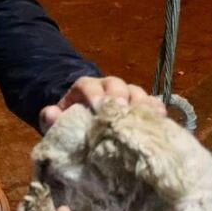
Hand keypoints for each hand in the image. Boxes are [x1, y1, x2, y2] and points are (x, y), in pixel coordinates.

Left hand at [39, 75, 166, 130]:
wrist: (84, 125)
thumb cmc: (70, 123)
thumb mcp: (57, 120)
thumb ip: (50, 118)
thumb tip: (50, 114)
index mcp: (85, 87)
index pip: (90, 85)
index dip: (95, 95)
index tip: (98, 108)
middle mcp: (108, 87)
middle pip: (117, 85)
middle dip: (120, 97)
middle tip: (122, 112)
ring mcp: (127, 96)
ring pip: (137, 93)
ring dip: (141, 105)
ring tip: (144, 120)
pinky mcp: (141, 108)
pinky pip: (152, 105)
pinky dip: (156, 113)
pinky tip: (160, 123)